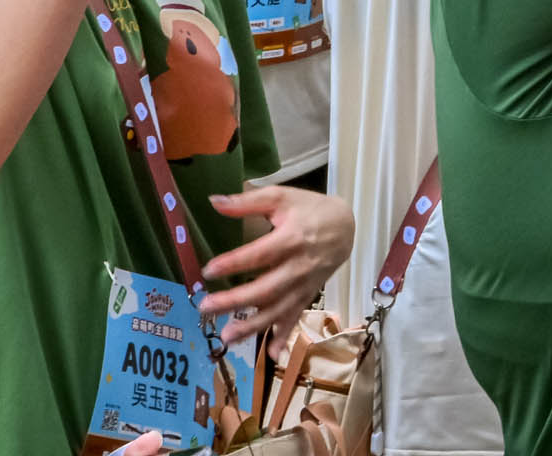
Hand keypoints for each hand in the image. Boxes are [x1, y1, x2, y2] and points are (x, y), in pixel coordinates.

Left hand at [198, 185, 354, 346]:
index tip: (208, 271)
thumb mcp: (281, 196)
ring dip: (253, 326)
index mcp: (291, 239)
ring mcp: (304, 285)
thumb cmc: (309, 209)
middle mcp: (299, 267)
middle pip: (265, 288)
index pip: (259, 255)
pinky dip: (284, 337)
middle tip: (206, 307)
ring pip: (278, 310)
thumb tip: (214, 202)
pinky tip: (271, 355)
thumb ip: (247, 201)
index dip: (234, 263)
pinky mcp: (308, 296)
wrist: (345, 227)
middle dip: (235, 301)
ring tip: (228, 337)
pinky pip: (294, 318)